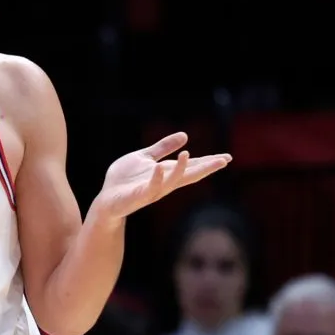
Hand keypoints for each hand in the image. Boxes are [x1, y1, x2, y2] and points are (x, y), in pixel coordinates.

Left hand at [96, 132, 231, 218]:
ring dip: (180, 169)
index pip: (191, 166)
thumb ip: (163, 148)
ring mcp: (152, 190)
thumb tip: (185, 136)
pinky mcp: (138, 196)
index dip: (208, 162)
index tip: (227, 157)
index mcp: (167, 173)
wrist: (107, 199)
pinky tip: (160, 167)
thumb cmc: (125, 180)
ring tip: (187, 155)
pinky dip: (156, 178)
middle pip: (189, 175)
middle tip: (224, 160)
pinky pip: (150, 188)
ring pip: (171, 182)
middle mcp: (164, 183)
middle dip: (206, 168)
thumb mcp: (145, 158)